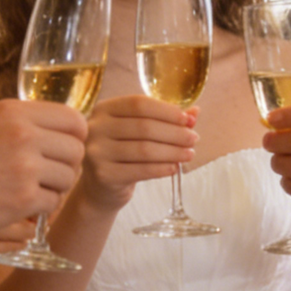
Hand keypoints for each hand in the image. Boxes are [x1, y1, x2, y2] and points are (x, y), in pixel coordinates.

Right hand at [0, 99, 86, 241]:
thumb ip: (20, 122)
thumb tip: (62, 128)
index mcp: (13, 111)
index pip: (73, 119)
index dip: (75, 137)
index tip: (65, 149)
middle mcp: (23, 133)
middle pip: (76, 149)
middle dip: (66, 165)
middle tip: (47, 176)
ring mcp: (25, 166)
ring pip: (68, 177)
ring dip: (54, 188)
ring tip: (30, 191)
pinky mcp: (24, 198)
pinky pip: (53, 202)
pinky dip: (40, 209)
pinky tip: (20, 207)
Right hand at [79, 96, 197, 212]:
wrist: (100, 187)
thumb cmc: (123, 153)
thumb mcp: (138, 132)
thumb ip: (163, 119)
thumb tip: (194, 113)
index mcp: (104, 109)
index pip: (139, 104)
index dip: (166, 111)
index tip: (188, 120)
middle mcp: (96, 127)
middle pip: (144, 127)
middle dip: (174, 133)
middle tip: (193, 139)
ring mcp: (97, 152)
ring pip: (144, 149)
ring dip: (172, 152)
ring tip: (189, 154)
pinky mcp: (103, 175)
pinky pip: (140, 170)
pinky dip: (162, 168)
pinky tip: (174, 167)